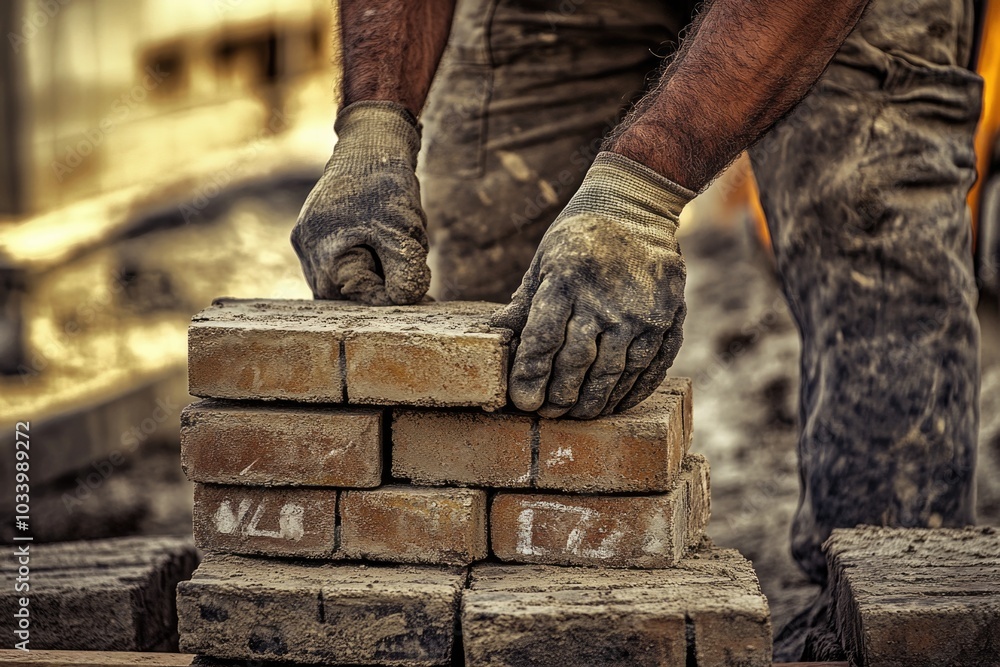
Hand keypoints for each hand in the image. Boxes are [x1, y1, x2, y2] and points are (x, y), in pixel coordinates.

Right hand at [291, 101, 429, 304]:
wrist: (370, 143)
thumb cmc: (384, 185)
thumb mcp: (403, 232)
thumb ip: (406, 273)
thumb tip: (406, 301)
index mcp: (323, 256)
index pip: (360, 297)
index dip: (395, 295)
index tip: (423, 288)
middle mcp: (307, 253)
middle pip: (351, 292)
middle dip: (386, 279)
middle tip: (414, 261)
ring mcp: (308, 243)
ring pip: (350, 277)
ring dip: (380, 267)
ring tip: (398, 239)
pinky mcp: (316, 234)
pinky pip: (346, 260)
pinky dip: (371, 255)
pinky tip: (386, 234)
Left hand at [490, 151, 692, 418]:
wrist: (636, 207)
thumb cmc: (580, 236)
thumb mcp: (544, 260)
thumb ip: (524, 303)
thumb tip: (496, 336)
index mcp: (567, 280)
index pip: (544, 340)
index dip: (531, 375)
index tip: (522, 400)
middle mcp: (605, 299)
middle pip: (577, 362)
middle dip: (558, 396)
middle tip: (547, 414)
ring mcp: (641, 312)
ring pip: (614, 373)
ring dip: (593, 401)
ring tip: (577, 415)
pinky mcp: (669, 319)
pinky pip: (650, 367)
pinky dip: (631, 392)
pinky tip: (615, 403)